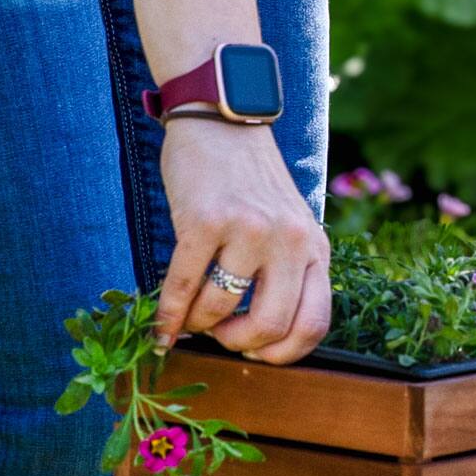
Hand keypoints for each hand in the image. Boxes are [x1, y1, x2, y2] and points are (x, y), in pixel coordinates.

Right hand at [155, 120, 330, 362]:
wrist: (222, 121)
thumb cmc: (251, 183)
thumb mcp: (289, 226)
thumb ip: (288, 271)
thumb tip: (264, 340)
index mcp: (315, 247)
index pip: (315, 324)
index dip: (283, 354)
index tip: (258, 353)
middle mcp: (289, 240)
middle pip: (271, 327)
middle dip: (240, 345)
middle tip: (221, 336)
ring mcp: (248, 229)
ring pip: (220, 310)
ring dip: (199, 324)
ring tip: (192, 317)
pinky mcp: (205, 220)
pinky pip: (183, 286)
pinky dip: (168, 316)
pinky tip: (160, 329)